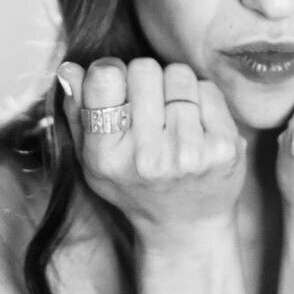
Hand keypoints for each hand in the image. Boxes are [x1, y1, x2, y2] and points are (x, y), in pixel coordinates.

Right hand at [57, 57, 246, 245]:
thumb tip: (70, 68)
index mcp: (107, 157)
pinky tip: (196, 127)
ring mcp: (189, 154)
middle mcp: (147, 158)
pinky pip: (208, 89)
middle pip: (144, 68)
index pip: (106, 77)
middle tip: (148, 108)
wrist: (186, 225)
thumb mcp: (92, 157)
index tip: (116, 85)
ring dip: (174, 88)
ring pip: (178, 74)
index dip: (110, 72)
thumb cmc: (134, 184)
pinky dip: (201, 99)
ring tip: (172, 119)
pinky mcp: (224, 148)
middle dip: (145, 80)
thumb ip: (78, 111)